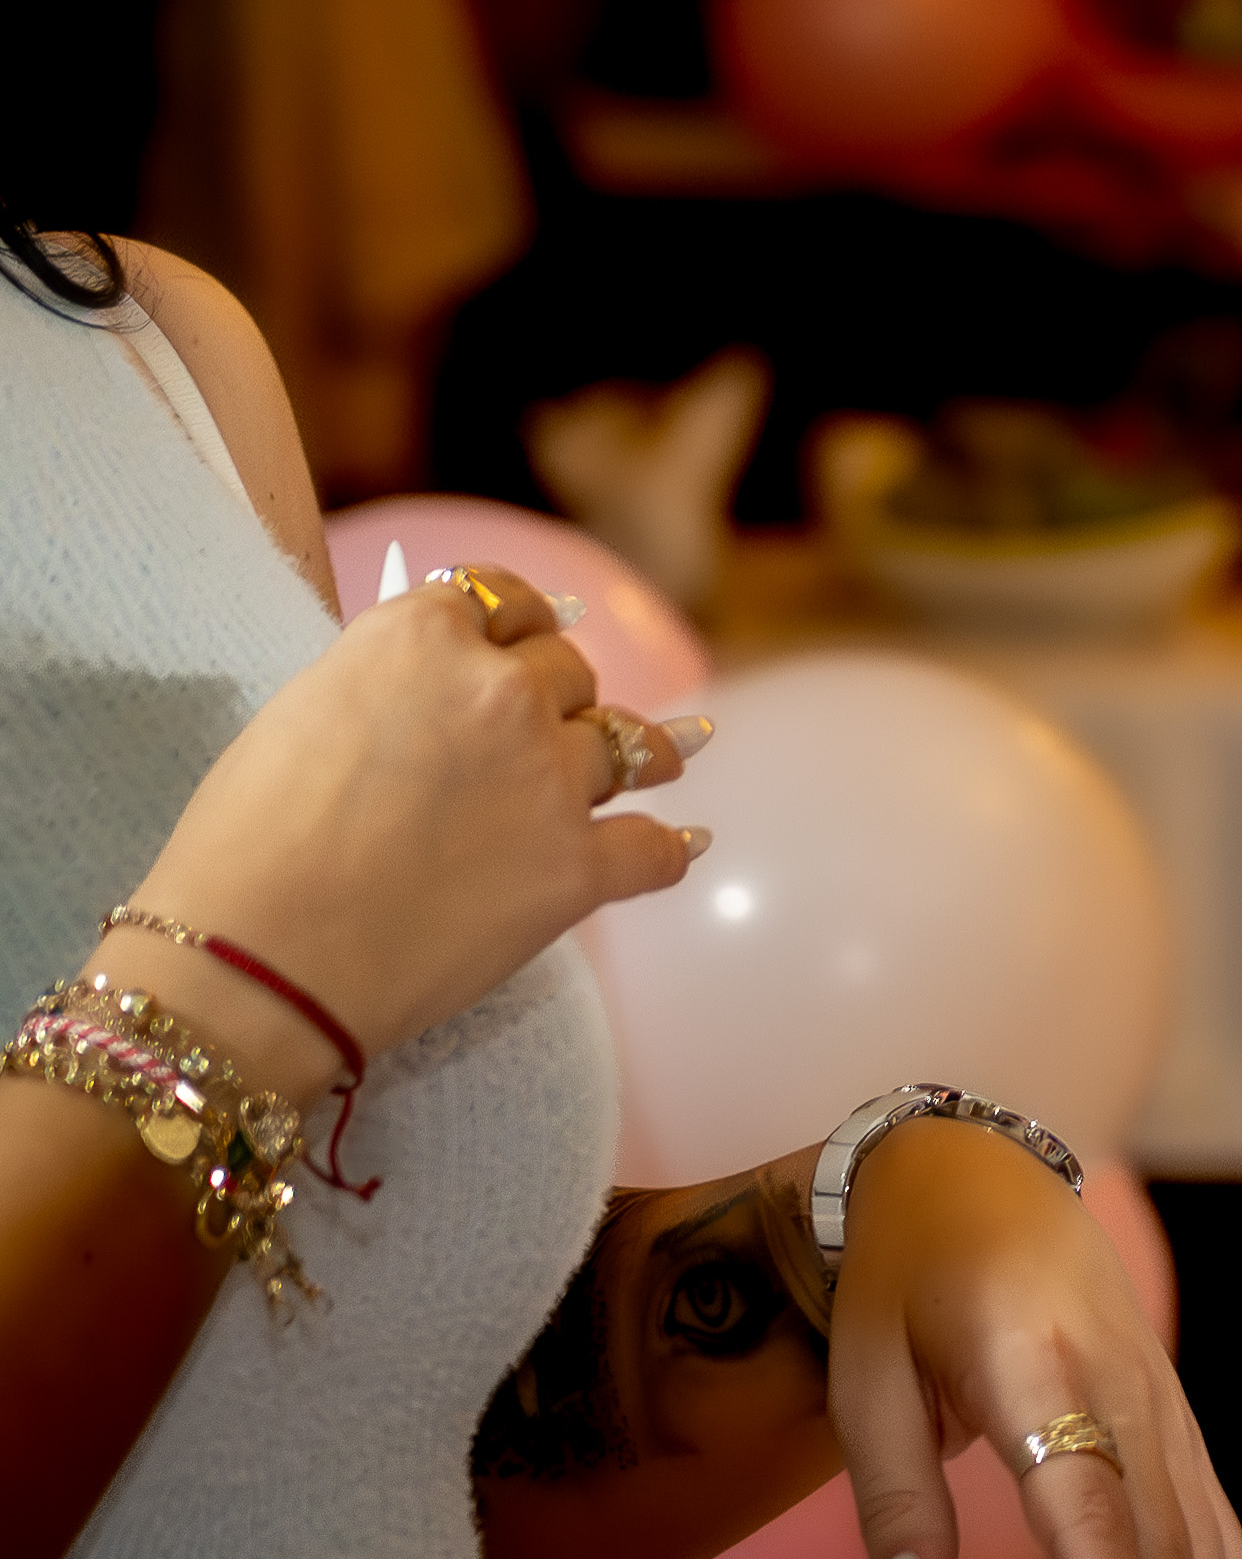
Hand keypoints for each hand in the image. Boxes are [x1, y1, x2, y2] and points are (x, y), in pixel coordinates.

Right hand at [112, 564, 701, 1081]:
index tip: (515, 639)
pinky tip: (682, 843)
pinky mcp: (578, 867)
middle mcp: (502, 694)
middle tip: (535, 729)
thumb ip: (387, 684)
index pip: (496, 598)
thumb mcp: (300, 716)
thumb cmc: (244, 846)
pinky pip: (657, 848)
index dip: (508, 622)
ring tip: (663, 756)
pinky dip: (668, 848)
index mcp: (420, 640)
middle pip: (565, 669)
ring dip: (634, 752)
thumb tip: (435, 685)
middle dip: (551, 696)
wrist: (256, 960)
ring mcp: (551, 780)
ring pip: (628, 742)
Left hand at [827, 1120, 1241, 1558]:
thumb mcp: (861, 1371)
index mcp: (1035, 1363)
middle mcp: (1124, 1385)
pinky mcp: (1179, 1426)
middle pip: (1166, 1550)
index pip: (1085, 1505)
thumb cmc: (900, 1279)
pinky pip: (1223, 1535)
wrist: (976, 1172)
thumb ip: (890, 1496)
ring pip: (1210, 1552)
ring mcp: (1166, 1404)